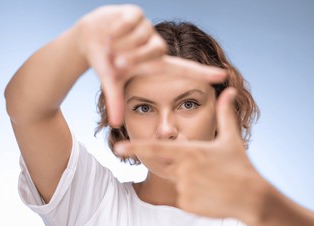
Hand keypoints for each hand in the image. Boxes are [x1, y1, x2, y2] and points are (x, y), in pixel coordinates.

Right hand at [76, 4, 226, 126]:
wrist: (90, 39)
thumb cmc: (106, 63)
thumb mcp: (112, 81)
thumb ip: (115, 100)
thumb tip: (116, 124)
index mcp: (155, 64)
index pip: (183, 69)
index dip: (203, 74)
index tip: (223, 76)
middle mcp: (155, 46)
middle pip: (157, 48)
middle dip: (134, 56)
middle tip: (117, 61)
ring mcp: (147, 29)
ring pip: (143, 35)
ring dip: (123, 43)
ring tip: (111, 45)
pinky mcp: (136, 13)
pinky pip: (132, 21)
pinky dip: (117, 29)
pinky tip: (110, 32)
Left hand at [115, 88, 267, 220]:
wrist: (251, 198)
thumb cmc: (240, 166)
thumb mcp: (231, 139)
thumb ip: (225, 114)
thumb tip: (227, 90)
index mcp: (190, 152)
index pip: (157, 148)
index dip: (136, 147)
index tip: (118, 147)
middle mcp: (183, 170)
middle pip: (163, 164)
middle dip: (161, 161)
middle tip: (152, 157)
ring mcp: (183, 188)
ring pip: (175, 180)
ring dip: (187, 179)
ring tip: (211, 181)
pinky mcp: (186, 204)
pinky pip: (182, 196)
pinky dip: (193, 194)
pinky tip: (211, 194)